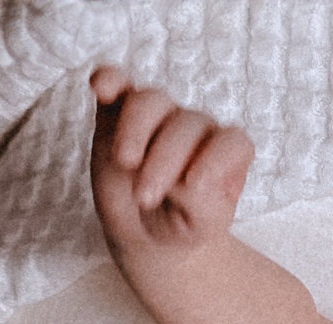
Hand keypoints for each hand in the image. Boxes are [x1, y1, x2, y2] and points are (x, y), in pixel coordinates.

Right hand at [90, 66, 253, 254]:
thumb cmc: (182, 227)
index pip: (233, 143)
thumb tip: (183, 178)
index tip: (194, 185)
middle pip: (185, 126)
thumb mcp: (201, 229)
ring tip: (126, 162)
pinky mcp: (121, 110)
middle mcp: (196, 129)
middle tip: (144, 198)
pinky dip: (109, 80)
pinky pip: (118, 83)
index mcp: (225, 155)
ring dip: (136, 130)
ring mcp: (160, 116)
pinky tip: (100, 88)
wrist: (146, 233)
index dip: (216, 159)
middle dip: (164, 160)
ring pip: (152, 102)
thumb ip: (203, 204)